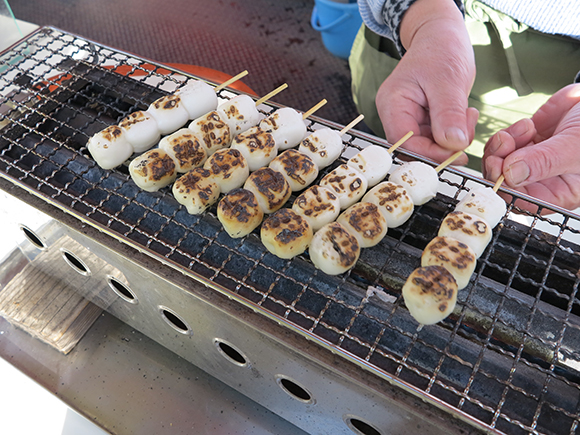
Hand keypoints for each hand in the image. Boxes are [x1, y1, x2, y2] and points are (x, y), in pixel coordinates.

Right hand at [376, 0, 477, 164]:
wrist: (442, 35)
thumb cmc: (441, 49)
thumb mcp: (448, 80)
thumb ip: (449, 114)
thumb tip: (454, 145)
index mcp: (392, 104)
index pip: (404, 142)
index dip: (429, 153)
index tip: (458, 153)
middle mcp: (395, 115)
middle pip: (415, 147)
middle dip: (443, 146)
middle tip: (468, 130)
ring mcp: (408, 119)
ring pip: (428, 145)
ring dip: (452, 139)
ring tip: (468, 115)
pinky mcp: (422, 121)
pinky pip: (436, 137)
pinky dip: (453, 133)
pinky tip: (464, 115)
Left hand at [483, 84, 579, 211]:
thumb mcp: (575, 146)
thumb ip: (543, 161)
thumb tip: (511, 175)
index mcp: (562, 192)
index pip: (524, 201)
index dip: (507, 189)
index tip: (499, 169)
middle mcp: (545, 180)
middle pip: (506, 184)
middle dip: (498, 165)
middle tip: (500, 148)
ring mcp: (534, 160)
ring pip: (500, 163)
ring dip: (502, 147)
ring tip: (522, 130)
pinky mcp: (528, 141)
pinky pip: (504, 145)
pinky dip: (509, 134)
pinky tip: (527, 125)